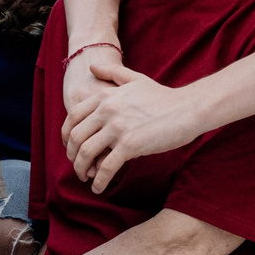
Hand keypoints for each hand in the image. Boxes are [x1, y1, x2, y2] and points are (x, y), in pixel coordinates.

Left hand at [62, 52, 195, 193]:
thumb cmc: (163, 97)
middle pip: (76, 136)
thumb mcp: (135, 79)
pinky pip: (106, 167)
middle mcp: (107, 110)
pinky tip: (98, 188)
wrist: (187, 109)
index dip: (66, 135)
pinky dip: (99, 181)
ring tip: (85, 178)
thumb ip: (111, 72)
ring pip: (86, 153)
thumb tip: (91, 66)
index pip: (73, 116)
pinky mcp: (130, 145)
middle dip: (72, 155)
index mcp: (105, 96)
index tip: (70, 147)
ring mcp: (118, 128)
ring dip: (81, 169)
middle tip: (76, 166)